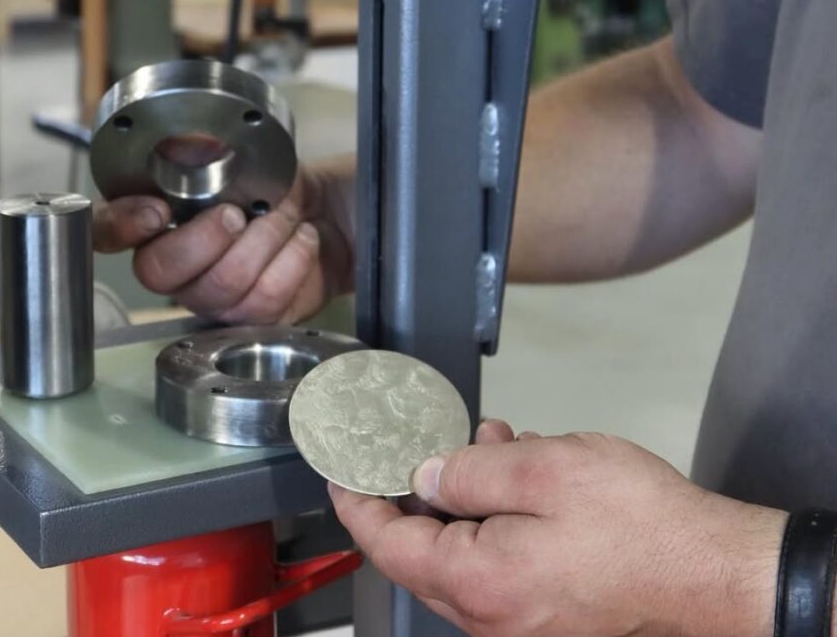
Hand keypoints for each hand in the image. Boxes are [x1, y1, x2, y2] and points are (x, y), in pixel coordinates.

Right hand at [92, 156, 354, 324]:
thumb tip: (183, 143)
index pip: (107, 231)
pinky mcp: (251, 318)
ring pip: (222, 286)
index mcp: (154, 219)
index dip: (122, 225)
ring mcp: (210, 297)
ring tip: (284, 216)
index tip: (155, 210)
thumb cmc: (271, 186)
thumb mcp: (239, 155)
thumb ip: (202, 149)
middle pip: (159, 271)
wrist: (323, 212)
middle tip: (237, 213)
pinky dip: (293, 260)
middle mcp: (173, 263)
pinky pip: (265, 301)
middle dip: (205, 238)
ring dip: (264, 240)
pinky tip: (301, 240)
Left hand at [331, 420, 784, 636]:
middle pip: (422, 550)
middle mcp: (488, 614)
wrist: (717, 574)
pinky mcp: (549, 610)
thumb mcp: (542, 471)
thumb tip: (422, 476)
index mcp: (476, 582)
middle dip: (417, 488)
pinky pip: (500, 558)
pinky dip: (497, 512)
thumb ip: (470, 473)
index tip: (339, 470)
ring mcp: (520, 619)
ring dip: (466, 491)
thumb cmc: (630, 519)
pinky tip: (520, 468)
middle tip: (421, 437)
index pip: (389, 545)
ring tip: (490, 442)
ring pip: (463, 547)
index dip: (358, 503)